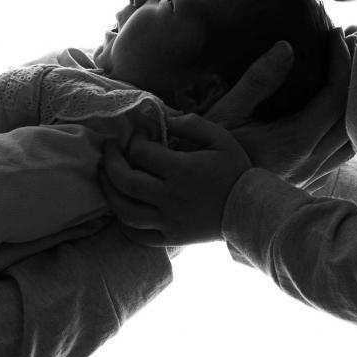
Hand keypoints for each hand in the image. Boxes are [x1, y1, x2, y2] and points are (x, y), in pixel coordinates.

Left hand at [97, 111, 250, 245]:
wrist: (252, 210)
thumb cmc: (236, 171)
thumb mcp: (220, 138)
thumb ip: (191, 124)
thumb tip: (163, 118)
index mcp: (182, 170)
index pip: (141, 152)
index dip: (134, 138)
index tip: (139, 133)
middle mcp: (170, 198)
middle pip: (125, 181)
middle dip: (110, 161)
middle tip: (108, 149)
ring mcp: (168, 222)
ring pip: (124, 211)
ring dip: (108, 192)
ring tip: (104, 176)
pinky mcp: (171, 239)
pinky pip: (138, 235)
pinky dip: (124, 222)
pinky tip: (121, 206)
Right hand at [203, 25, 355, 185]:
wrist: (203, 200)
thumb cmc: (207, 155)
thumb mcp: (226, 113)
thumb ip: (258, 81)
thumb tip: (286, 47)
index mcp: (295, 142)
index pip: (335, 97)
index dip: (341, 61)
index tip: (335, 34)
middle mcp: (310, 161)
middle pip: (351, 114)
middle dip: (355, 75)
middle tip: (352, 42)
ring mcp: (311, 175)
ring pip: (352, 138)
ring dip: (355, 102)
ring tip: (351, 71)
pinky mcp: (306, 182)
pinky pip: (340, 153)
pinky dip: (346, 125)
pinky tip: (336, 110)